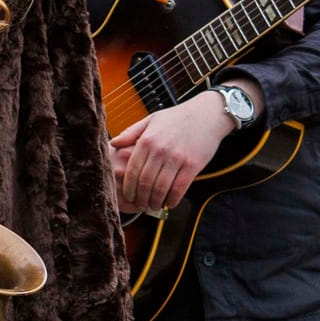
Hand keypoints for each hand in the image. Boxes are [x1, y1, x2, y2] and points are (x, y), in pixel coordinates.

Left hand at [112, 88, 235, 218]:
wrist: (207, 114)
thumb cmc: (177, 117)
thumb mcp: (151, 120)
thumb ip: (131, 133)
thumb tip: (112, 143)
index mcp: (147, 140)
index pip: (132, 171)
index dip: (128, 188)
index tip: (128, 197)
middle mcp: (160, 150)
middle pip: (144, 183)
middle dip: (140, 199)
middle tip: (140, 206)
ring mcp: (176, 158)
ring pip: (160, 189)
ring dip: (155, 202)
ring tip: (153, 206)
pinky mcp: (192, 165)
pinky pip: (179, 189)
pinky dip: (172, 200)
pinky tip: (169, 203)